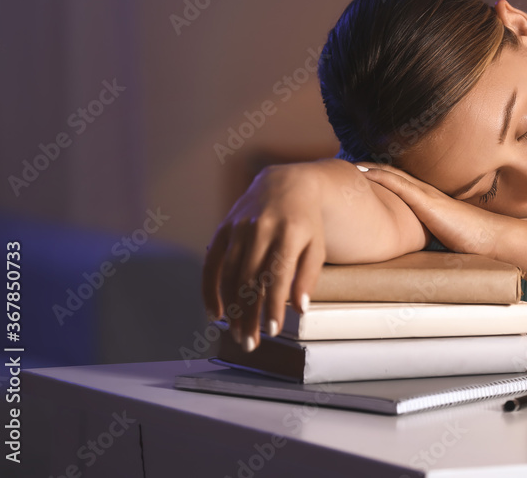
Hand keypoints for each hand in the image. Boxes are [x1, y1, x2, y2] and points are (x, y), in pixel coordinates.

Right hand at [202, 163, 327, 350]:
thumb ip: (308, 276)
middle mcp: (261, 228)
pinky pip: (212, 263)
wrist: (285, 184)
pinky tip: (215, 313)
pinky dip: (210, 290)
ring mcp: (239, 228)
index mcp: (289, 232)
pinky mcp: (223, 229)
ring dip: (231, 308)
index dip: (273, 304)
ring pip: (229, 275)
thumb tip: (300, 308)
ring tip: (237, 334)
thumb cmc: (305, 221)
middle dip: (249, 314)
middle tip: (250, 343)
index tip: (271, 330)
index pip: (277, 274)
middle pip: (250, 279)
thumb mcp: (316, 245)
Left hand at [358, 164, 508, 257]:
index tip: (358, 176)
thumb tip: (412, 246)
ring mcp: (426, 195)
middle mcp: (425, 193)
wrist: (492, 238)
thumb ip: (427, 234)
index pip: (399, 184)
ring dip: (369, 168)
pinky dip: (380, 177)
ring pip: (392, 176)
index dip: (379, 177)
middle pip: (391, 175)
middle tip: (344, 165)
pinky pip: (399, 185)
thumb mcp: (442, 234)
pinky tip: (364, 173)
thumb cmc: (472, 240)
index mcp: (428, 200)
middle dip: (369, 169)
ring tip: (346, 164)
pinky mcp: (427, 203)